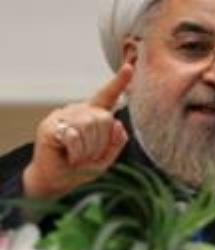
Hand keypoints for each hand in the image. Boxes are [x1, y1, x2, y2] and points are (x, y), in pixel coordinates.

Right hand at [23, 63, 132, 198]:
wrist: (56, 181)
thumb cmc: (80, 167)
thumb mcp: (106, 157)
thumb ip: (116, 142)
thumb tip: (118, 124)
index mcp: (94, 114)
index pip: (108, 95)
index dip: (119, 82)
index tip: (129, 67)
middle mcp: (79, 110)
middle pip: (103, 119)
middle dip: (100, 143)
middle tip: (87, 156)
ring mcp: (64, 115)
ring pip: (89, 126)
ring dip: (87, 149)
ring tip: (78, 157)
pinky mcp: (50, 125)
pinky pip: (74, 136)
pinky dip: (76, 152)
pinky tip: (70, 157)